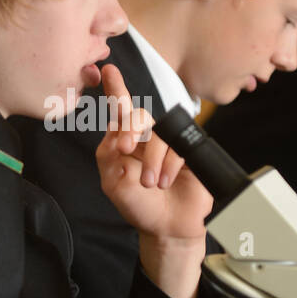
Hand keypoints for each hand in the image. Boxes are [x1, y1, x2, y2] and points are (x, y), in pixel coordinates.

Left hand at [95, 64, 210, 241]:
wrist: (168, 227)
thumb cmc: (140, 206)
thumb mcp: (115, 185)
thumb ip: (109, 158)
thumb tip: (114, 134)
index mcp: (123, 142)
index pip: (119, 111)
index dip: (116, 89)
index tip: (108, 70)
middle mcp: (145, 138)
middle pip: (139, 115)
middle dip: (130, 129)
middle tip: (125, 148)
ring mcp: (168, 144)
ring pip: (159, 134)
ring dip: (152, 159)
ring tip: (149, 184)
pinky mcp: (187, 151)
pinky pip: (178, 146)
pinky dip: (169, 165)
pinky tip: (165, 182)